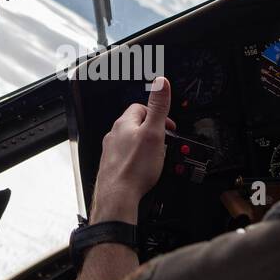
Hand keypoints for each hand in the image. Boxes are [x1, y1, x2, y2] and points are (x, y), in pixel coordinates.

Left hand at [89, 77, 173, 224]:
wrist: (118, 197)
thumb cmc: (134, 168)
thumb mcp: (154, 133)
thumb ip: (158, 107)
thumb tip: (161, 82)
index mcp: (124, 123)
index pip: (141, 107)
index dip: (157, 114)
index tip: (168, 126)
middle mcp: (114, 135)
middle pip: (136, 125)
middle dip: (151, 130)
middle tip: (164, 141)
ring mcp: (111, 151)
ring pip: (130, 142)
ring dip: (144, 145)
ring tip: (156, 155)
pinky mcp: (111, 166)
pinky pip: (126, 157)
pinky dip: (136, 159)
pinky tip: (143, 169)